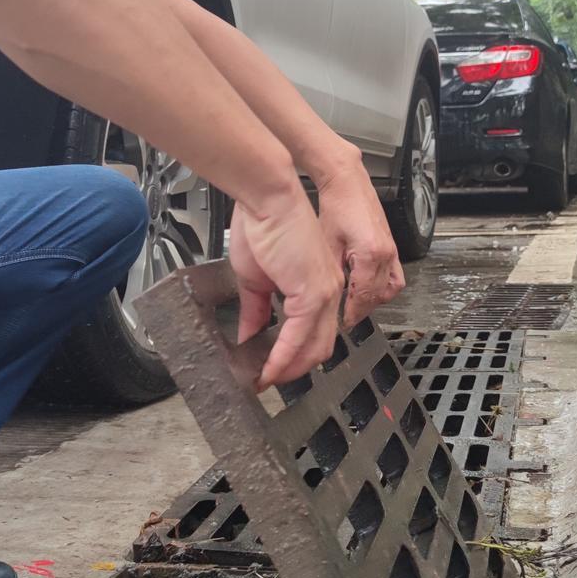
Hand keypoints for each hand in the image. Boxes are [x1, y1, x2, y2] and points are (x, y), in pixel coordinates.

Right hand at [228, 183, 344, 390]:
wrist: (267, 199)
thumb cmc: (264, 225)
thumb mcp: (255, 277)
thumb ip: (256, 309)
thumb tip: (248, 332)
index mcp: (317, 284)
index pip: (312, 332)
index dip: (292, 354)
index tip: (270, 367)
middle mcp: (328, 291)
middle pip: (318, 346)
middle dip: (293, 368)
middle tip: (269, 378)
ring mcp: (324, 295)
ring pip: (314, 348)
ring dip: (290, 368)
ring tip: (266, 378)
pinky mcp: (312, 295)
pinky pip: (299, 339)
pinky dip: (282, 358)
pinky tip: (268, 368)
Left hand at [314, 148, 404, 326]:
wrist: (348, 184)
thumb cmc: (336, 207)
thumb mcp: (327, 245)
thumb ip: (332, 273)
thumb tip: (329, 297)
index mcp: (370, 254)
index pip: (363, 297)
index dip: (351, 313)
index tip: (342, 322)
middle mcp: (386, 254)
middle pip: (378, 296)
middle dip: (362, 309)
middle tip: (345, 317)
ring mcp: (392, 250)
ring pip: (390, 289)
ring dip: (374, 300)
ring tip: (356, 304)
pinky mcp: (391, 246)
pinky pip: (394, 276)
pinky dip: (383, 287)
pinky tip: (368, 288)